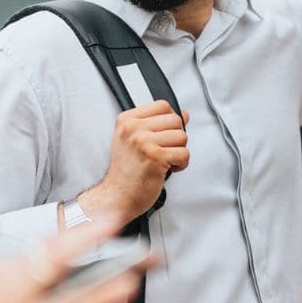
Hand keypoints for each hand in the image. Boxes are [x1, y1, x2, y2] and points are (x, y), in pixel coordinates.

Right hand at [0, 223, 139, 302]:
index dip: (76, 234)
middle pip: (60, 259)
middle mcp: (14, 285)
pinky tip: (117, 297)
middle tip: (121, 222)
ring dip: (105, 279)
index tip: (102, 221)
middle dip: (93, 240)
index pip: (43, 248)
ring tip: (135, 272)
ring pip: (73, 290)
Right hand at [79, 101, 189, 226]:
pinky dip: (181, 164)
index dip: (170, 120)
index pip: (162, 105)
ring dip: (179, 152)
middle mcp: (133, 129)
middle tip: (164, 150)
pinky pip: (184, 153)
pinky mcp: (156, 157)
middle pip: (175, 120)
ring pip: (182, 137)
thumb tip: (183, 115)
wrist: (117, 196)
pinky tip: (168, 169)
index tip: (164, 134)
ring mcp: (144, 142)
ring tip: (165, 161)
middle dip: (176, 138)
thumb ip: (156, 124)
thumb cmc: (125, 172)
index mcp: (126, 120)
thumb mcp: (132, 140)